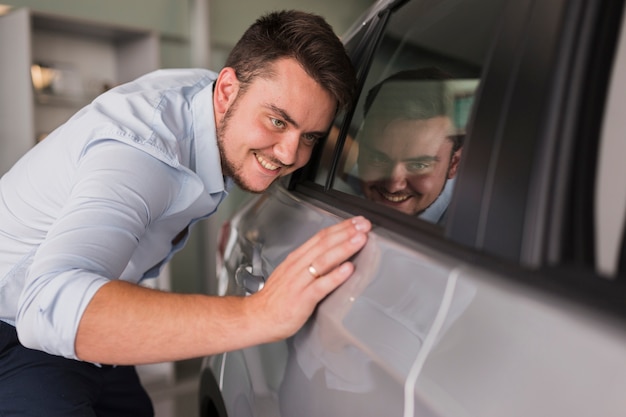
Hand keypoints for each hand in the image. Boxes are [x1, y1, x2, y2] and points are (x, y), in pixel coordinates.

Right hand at [247, 216, 370, 340]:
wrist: (258, 317)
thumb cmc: (276, 299)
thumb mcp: (292, 273)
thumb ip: (310, 264)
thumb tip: (334, 255)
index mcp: (297, 258)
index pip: (321, 237)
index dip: (340, 227)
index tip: (357, 222)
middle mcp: (298, 266)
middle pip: (324, 244)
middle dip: (346, 232)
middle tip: (364, 225)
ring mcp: (300, 281)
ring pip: (324, 260)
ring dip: (344, 248)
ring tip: (360, 240)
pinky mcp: (302, 298)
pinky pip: (321, 285)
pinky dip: (335, 276)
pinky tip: (348, 269)